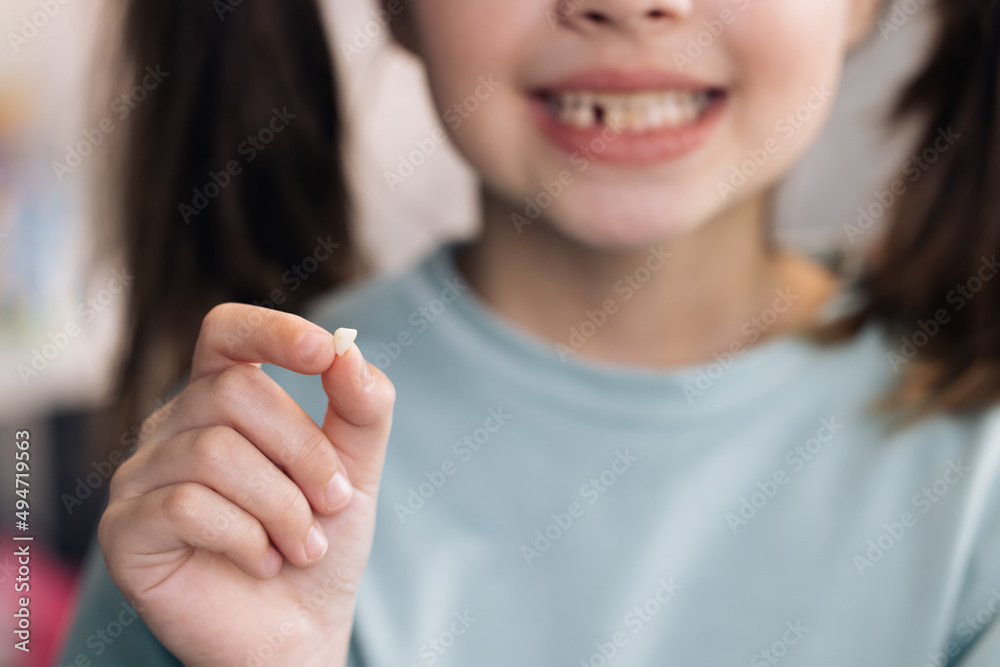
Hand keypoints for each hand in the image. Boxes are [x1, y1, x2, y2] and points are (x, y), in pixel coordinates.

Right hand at [98, 304, 394, 665]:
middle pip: (237, 394)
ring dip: (282, 507)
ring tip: (301, 546)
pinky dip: (245, 538)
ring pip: (215, 453)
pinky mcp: (124, 530)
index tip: (326, 352)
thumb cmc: (319, 542)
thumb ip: (361, 408)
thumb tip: (349, 352)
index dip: (273, 330)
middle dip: (305, 454)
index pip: (227, 332)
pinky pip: (185, 506)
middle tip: (333, 506)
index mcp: (222, 399)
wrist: (298, 629)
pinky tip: (261, 563)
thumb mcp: (357, 470)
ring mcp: (141, 476)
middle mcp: (173, 427)